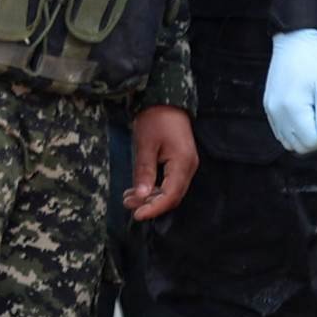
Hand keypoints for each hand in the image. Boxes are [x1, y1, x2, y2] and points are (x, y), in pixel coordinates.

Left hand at [125, 105, 200, 219]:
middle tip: (127, 204)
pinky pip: (170, 183)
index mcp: (183, 163)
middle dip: (151, 204)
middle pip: (173, 196)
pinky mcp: (181, 162)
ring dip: (151, 198)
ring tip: (128, 197)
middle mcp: (189, 167)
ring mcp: (187, 165)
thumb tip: (140, 197)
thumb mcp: (145, 145)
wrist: (167, 101)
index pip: (171, 195)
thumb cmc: (155, 120)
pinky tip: (138, 188)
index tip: (136, 215)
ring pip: (171, 191)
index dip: (154, 208)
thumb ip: (144, 172)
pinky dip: (155, 189)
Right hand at [264, 28, 316, 153]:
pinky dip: (295, 131)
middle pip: (299, 146)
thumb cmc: (316, 59)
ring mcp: (270, 109)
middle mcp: (277, 112)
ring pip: (288, 141)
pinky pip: (280, 131)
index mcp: (292, 108)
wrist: (296, 39)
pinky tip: (307, 115)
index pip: (312, 142)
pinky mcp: (269, 105)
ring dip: (306, 136)